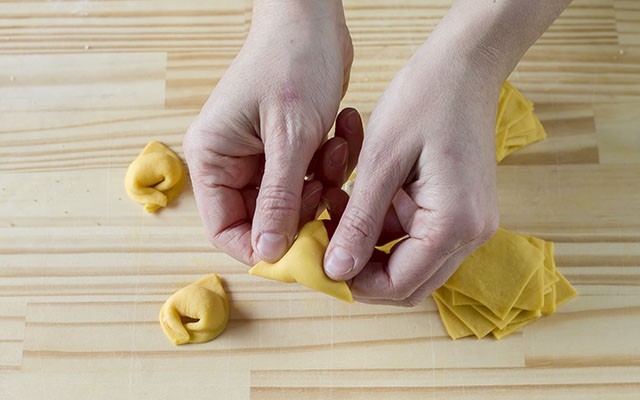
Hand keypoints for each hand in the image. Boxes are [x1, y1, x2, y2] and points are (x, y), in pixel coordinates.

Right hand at [183, 0, 353, 264]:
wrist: (313, 19)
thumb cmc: (294, 62)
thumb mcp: (289, 137)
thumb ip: (278, 200)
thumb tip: (267, 253)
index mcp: (213, 158)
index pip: (224, 229)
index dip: (262, 247)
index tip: (302, 248)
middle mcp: (229, 160)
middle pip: (261, 219)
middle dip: (301, 211)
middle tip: (328, 190)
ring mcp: (257, 154)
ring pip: (291, 201)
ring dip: (321, 185)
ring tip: (335, 147)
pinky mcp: (284, 147)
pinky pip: (307, 178)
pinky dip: (328, 165)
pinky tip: (341, 131)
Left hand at [323, 41, 500, 306]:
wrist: (464, 65)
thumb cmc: (424, 101)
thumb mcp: (381, 162)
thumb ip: (360, 223)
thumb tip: (336, 271)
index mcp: (454, 224)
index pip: (399, 284)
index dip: (354, 284)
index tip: (316, 265)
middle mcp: (469, 234)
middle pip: (408, 282)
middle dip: (361, 271)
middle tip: (321, 244)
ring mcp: (468, 223)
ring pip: (409, 261)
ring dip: (369, 247)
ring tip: (334, 210)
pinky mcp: (459, 210)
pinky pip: (415, 236)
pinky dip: (382, 228)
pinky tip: (355, 200)